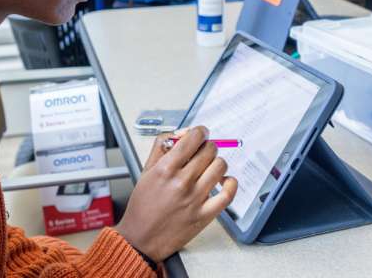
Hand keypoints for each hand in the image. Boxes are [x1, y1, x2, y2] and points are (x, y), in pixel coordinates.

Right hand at [115, 126, 237, 261]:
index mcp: (166, 169)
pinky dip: (230, 183)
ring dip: (216, 162)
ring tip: (208, 168)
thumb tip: (180, 134)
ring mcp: (195, 199)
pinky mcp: (205, 215)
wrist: (141, 239)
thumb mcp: (145, 171)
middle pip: (209, 149)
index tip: (200, 134)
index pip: (194, 138)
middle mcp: (182, 182)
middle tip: (201, 152)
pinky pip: (228, 193)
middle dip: (206, 146)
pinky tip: (223, 181)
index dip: (200, 132)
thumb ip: (161, 147)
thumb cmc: (142, 206)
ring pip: (220, 166)